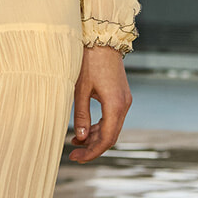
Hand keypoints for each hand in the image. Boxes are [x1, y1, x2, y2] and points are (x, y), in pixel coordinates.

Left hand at [69, 45, 131, 162]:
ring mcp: (124, 100)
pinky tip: (84, 131)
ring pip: (111, 128)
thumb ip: (81, 115)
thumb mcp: (79, 89)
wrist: (102, 39)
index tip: (76, 158)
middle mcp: (124, 104)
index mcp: (115, 105)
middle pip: (110, 136)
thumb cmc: (88, 61)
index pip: (106, 138)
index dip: (92, 152)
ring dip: (94, 137)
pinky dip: (98, 126)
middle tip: (73, 156)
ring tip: (74, 143)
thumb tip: (79, 138)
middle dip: (92, 148)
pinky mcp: (120, 96)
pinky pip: (111, 118)